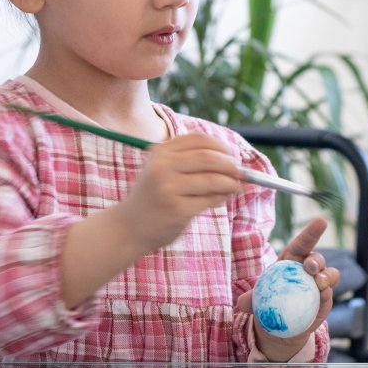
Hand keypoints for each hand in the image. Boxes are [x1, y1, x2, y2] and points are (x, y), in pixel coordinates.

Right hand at [118, 133, 242, 254]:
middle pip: (209, 157)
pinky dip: (221, 197)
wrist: (127, 228)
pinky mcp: (177, 210)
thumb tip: (233, 161)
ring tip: (234, 186)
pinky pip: (209, 199)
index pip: (199, 139)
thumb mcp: (163, 170)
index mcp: (160, 152)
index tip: (232, 155)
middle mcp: (162, 167)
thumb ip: (190, 162)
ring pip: (213, 179)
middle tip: (240, 172)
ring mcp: (168, 188)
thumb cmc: (152, 197)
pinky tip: (221, 198)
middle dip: (230, 164)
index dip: (221, 146)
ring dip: (230, 183)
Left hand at [238, 216, 340, 360]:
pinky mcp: (326, 299)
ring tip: (320, 283)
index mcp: (293, 260)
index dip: (312, 232)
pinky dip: (328, 294)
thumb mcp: (255, 300)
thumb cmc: (267, 303)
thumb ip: (249, 300)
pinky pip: (329, 294)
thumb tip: (241, 302)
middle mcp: (309, 269)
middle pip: (317, 259)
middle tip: (310, 267)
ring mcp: (320, 283)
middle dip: (316, 259)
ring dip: (327, 276)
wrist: (280, 324)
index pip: (303, 243)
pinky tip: (323, 295)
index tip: (322, 221)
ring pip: (331, 274)